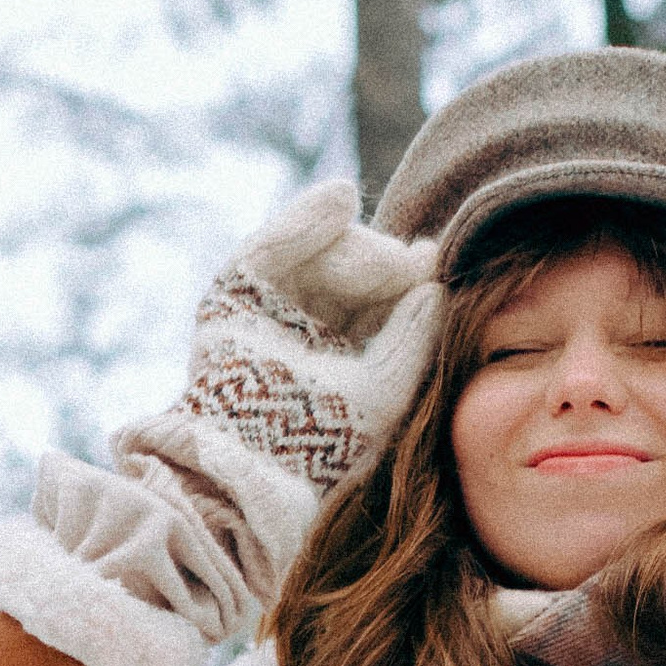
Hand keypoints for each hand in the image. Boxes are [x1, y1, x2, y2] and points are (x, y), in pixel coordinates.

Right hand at [129, 180, 441, 505]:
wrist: (250, 468)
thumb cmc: (321, 447)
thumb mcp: (382, 392)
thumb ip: (409, 338)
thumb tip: (434, 278)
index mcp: (342, 363)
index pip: (377, 303)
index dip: (404, 276)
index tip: (429, 259)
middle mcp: (304, 338)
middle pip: (347, 275)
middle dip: (380, 260)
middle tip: (411, 259)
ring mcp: (267, 318)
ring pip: (311, 257)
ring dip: (349, 242)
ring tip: (383, 248)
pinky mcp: (232, 303)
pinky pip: (266, 250)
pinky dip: (301, 221)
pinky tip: (339, 198)